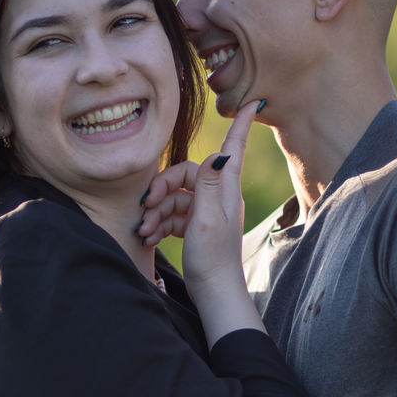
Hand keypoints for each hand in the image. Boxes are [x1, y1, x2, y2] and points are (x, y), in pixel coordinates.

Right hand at [138, 100, 260, 252]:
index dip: (240, 125)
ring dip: (156, 211)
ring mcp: (206, 212)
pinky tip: (150, 237)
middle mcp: (218, 197)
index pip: (234, 150)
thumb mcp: (206, 219)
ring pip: (175, 197)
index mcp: (226, 191)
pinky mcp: (196, 227)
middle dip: (162, 188)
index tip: (251, 102)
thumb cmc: (212, 259)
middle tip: (146, 206)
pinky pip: (173, 215)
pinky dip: (159, 223)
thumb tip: (219, 152)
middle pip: (186, 174)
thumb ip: (207, 185)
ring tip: (146, 231)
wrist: (214, 294)